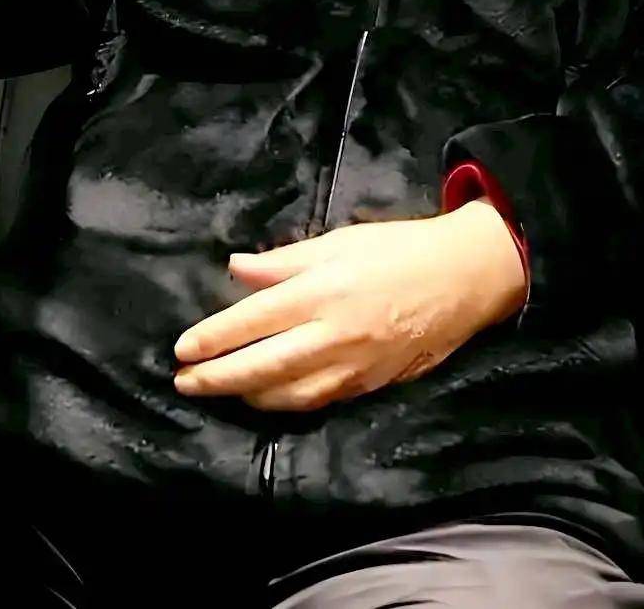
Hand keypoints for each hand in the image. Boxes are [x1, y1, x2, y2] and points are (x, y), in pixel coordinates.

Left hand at [173, 199, 526, 412]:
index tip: (181, 348)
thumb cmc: (397, 249)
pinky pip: (317, 400)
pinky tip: (266, 398)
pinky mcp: (369, 383)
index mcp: (322, 290)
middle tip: (183, 382)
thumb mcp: (339, 240)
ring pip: (287, 393)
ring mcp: (352, 365)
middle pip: (261, 366)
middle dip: (217, 377)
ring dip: (246, 395)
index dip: (213, 337)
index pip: (253, 320)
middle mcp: (333, 333)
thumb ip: (285, 261)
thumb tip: (236, 269)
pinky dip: (285, 403)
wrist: (462, 279)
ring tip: (217, 390)